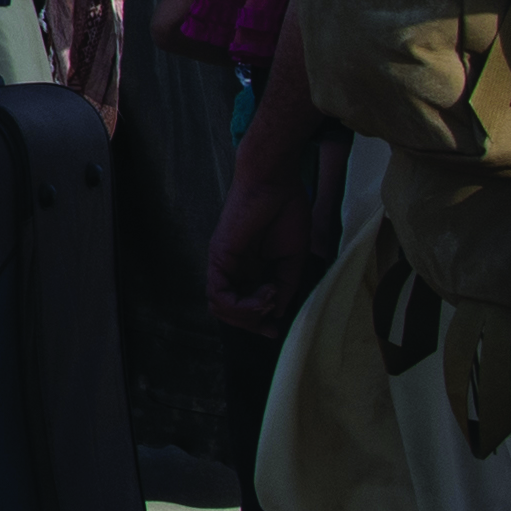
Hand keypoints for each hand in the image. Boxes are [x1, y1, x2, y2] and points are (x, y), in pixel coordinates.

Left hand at [209, 107, 320, 311]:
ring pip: (219, 307)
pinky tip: (265, 293)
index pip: (241, 307)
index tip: (275, 330)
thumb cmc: (287, 211)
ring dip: (246, 315)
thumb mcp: (292, 259)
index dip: (256, 323)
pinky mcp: (219, 255)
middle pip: (228, 311)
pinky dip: (241, 303)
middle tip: (271, 323)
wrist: (277, 181)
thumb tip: (275, 314)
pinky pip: (219, 293)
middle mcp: (232, 268)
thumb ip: (284, 287)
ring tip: (270, 299)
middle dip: (251, 324)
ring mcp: (222, 262)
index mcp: (249, 269)